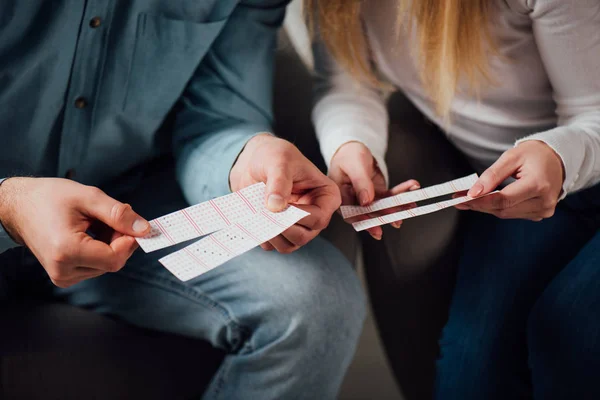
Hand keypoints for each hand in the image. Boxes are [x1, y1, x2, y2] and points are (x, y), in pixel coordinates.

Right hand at [0, 178, 150, 287]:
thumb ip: (118, 214)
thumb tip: (144, 229)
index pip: (115, 258)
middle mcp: (63, 270)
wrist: (18, 207)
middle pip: (113, 262)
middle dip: (119, 239)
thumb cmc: (49, 198)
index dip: (129, 240)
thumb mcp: (87, 197)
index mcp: (66, 251)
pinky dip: (101, 249)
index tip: (131, 222)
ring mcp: (63, 276)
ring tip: (93, 223)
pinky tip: (89, 233)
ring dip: (110, 243)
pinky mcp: (65, 276)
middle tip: (108, 217)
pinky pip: (96, 266)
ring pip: (107, 264)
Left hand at [230, 134, 340, 253]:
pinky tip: (254, 218)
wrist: (253, 161)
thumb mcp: (279, 161)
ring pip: (288, 245)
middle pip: (303, 236)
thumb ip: (279, 182)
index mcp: (326, 197)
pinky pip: (272, 245)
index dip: (299, 217)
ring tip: (258, 214)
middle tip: (264, 212)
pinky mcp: (281, 232)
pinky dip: (261, 236)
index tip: (278, 206)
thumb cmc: (274, 155)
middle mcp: (315, 215)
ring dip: (270, 234)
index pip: (319, 218)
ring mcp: (298, 226)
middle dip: (282, 228)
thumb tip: (276, 206)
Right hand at [329, 141, 419, 238]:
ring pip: (382, 207)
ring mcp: (366, 199)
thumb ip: (360, 182)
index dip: (362, 220)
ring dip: (397, 207)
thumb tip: (366, 201)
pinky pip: (390, 196)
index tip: (375, 226)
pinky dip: (401, 193)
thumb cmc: (348, 154)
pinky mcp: (376, 194)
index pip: (350, 212)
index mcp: (341, 195)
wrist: (354, 149)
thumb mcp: (353, 165)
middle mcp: (352, 200)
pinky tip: (412, 188)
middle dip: (384, 217)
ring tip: (410, 205)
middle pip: (368, 213)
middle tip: (397, 220)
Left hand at [457, 141, 564, 220]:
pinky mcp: (540, 214)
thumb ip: (492, 175)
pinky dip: (498, 207)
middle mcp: (544, 201)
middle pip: (503, 209)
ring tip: (469, 198)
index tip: (461, 198)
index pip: (503, 199)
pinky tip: (486, 200)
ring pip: (506, 214)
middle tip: (458, 198)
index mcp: (538, 185)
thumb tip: (474, 192)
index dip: (480, 201)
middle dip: (478, 204)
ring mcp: (544, 210)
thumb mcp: (511, 157)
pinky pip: (513, 213)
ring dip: (486, 207)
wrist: (558, 158)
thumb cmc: (535, 154)